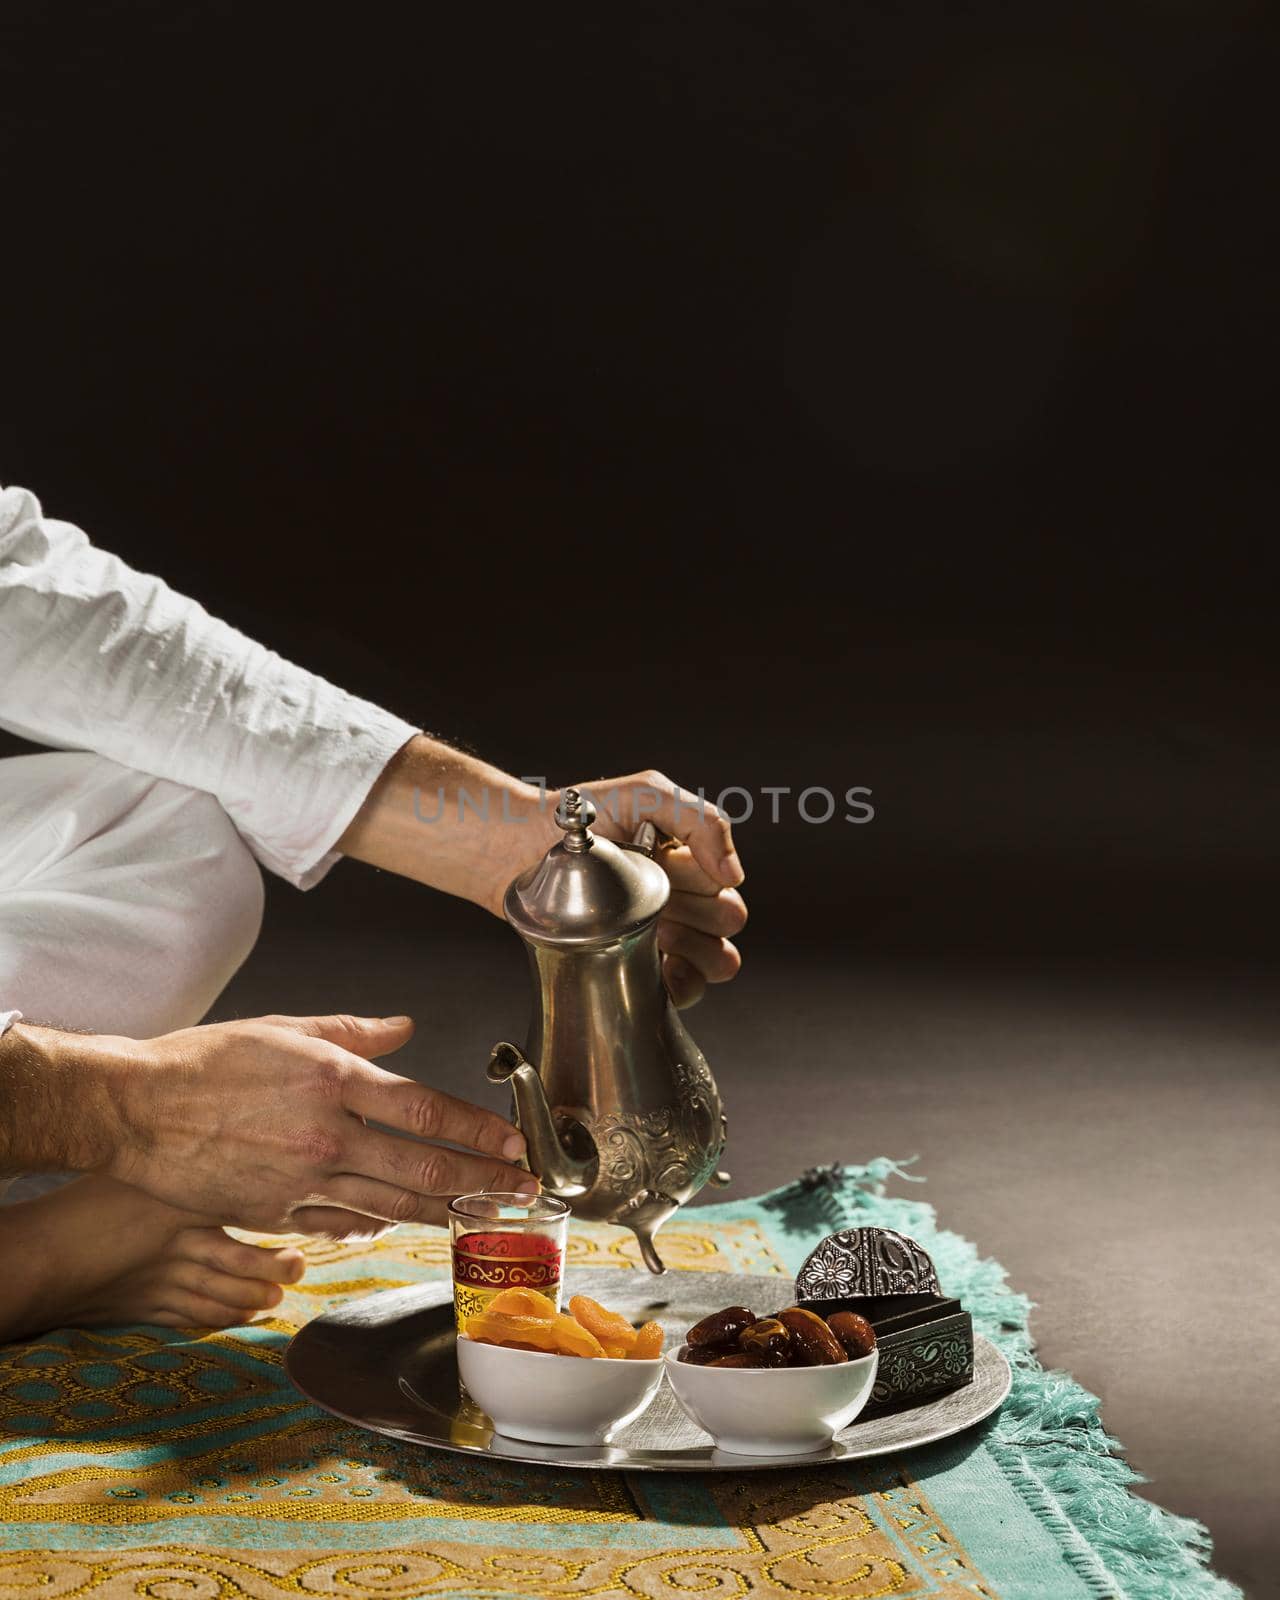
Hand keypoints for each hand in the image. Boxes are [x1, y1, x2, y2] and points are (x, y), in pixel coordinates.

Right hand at [93, 1013, 532, 1236]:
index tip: (511, 1142)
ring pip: (391, 1204)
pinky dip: (379, 1222)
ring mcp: (300, 1181)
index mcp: (332, 1080)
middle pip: (423, 1168)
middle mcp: (325, 1135)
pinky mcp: (275, 1213)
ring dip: (444, 1210)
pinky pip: (342, 1223)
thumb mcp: (284, 1028)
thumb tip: (406, 1028)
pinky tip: (405, 1220)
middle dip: (482, 1181)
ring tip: (483, 1212)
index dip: (477, 1129)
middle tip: (522, 1188)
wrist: (133, 1109)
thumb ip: (353, 1032)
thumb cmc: (204, 1062)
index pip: (426, 1108)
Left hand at [550, 771, 747, 1007]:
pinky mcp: (637, 968)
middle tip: (659, 907)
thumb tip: (734, 876)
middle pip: (728, 923)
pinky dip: (682, 986)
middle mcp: (681, 900)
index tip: (668, 874)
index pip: (727, 887)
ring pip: (718, 961)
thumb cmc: (579, 818)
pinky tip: (656, 971)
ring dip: (696, 951)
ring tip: (655, 935)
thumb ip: (702, 820)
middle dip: (700, 916)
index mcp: (687, 864)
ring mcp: (662, 936)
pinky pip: (685, 992)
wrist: (516, 850)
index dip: (704, 885)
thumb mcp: (646, 796)